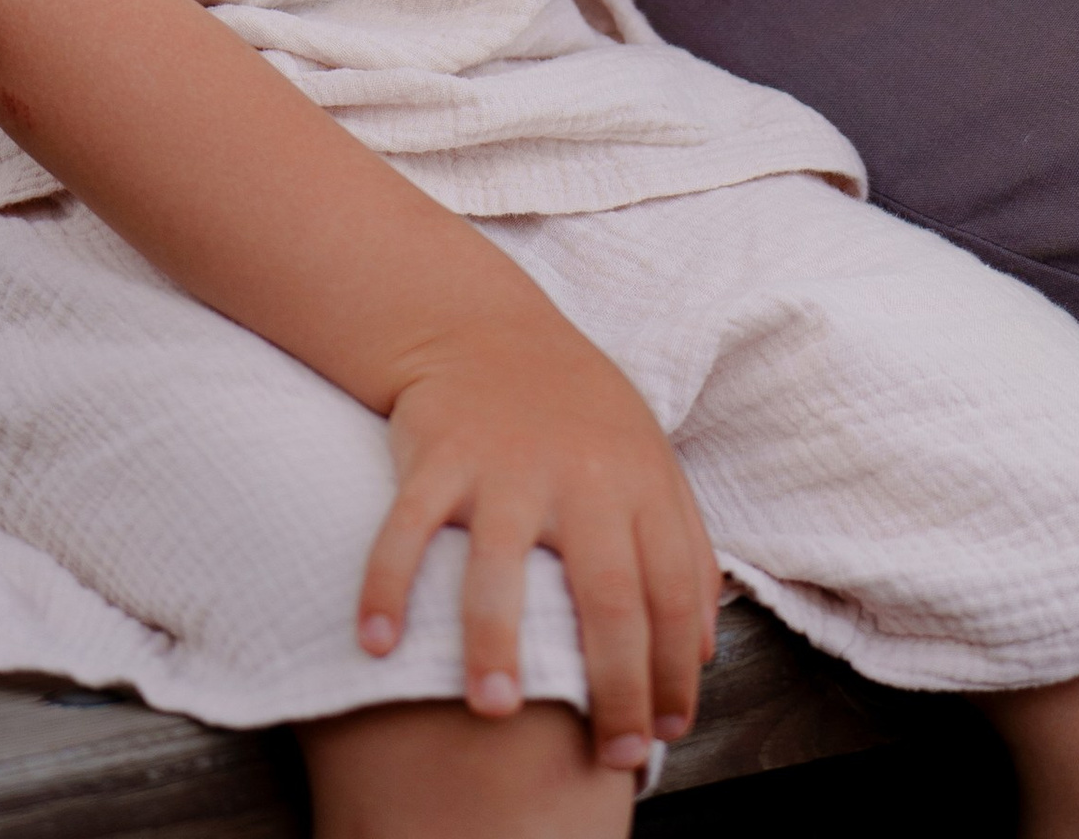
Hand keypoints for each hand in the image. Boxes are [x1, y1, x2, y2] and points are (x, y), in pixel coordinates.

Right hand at [360, 304, 718, 773]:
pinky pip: (407, 528)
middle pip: (609, 593)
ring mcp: (505, 463)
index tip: (664, 735)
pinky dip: (387, 586)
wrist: (483, 324)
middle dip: (615, 685)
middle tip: (610, 755)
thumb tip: (701, 650)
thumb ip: (684, 545)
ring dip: (496, 642)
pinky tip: (376, 644)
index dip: (674, 671)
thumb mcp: (648, 460)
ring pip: (501, 564)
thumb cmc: (576, 412)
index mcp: (638, 478)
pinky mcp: (438, 452)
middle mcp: (580, 474)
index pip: (672, 590)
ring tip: (497, 709)